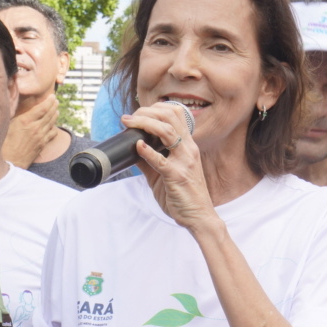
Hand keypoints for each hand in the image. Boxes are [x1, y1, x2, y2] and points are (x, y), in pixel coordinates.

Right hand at [8, 88, 60, 164]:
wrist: (10, 161)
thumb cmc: (4, 143)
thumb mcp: (7, 126)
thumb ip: (15, 116)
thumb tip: (14, 107)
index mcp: (25, 121)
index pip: (42, 108)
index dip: (49, 101)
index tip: (52, 96)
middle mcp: (35, 127)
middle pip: (49, 114)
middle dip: (54, 106)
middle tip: (56, 101)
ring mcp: (40, 136)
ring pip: (51, 123)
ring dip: (55, 115)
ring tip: (57, 110)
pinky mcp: (42, 144)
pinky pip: (52, 134)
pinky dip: (54, 128)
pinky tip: (54, 126)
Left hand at [125, 103, 217, 234]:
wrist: (198, 217)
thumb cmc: (184, 195)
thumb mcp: (164, 174)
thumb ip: (150, 160)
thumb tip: (131, 149)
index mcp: (188, 146)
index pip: (176, 114)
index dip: (156, 108)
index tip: (138, 113)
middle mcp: (188, 149)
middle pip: (170, 116)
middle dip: (147, 112)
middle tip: (129, 117)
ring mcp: (184, 161)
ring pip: (166, 131)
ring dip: (144, 123)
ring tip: (129, 123)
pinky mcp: (177, 176)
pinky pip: (161, 160)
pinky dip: (147, 151)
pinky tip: (138, 146)